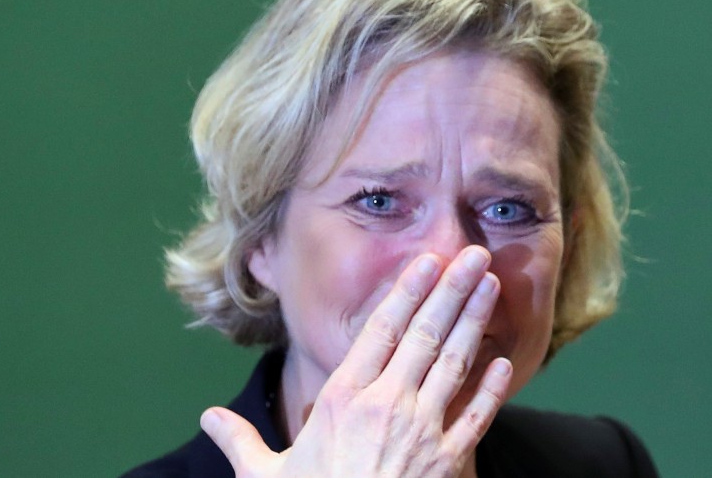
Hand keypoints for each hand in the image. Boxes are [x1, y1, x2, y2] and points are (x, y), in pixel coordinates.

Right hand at [201, 246, 509, 476]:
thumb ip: (241, 442)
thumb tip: (208, 418)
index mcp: (343, 399)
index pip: (380, 331)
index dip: (406, 292)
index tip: (426, 261)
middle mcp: (386, 405)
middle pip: (424, 335)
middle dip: (450, 291)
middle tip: (472, 255)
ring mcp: (421, 433)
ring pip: (453, 364)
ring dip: (474, 322)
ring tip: (490, 287)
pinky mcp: (447, 464)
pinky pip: (476, 419)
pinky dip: (491, 390)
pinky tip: (504, 362)